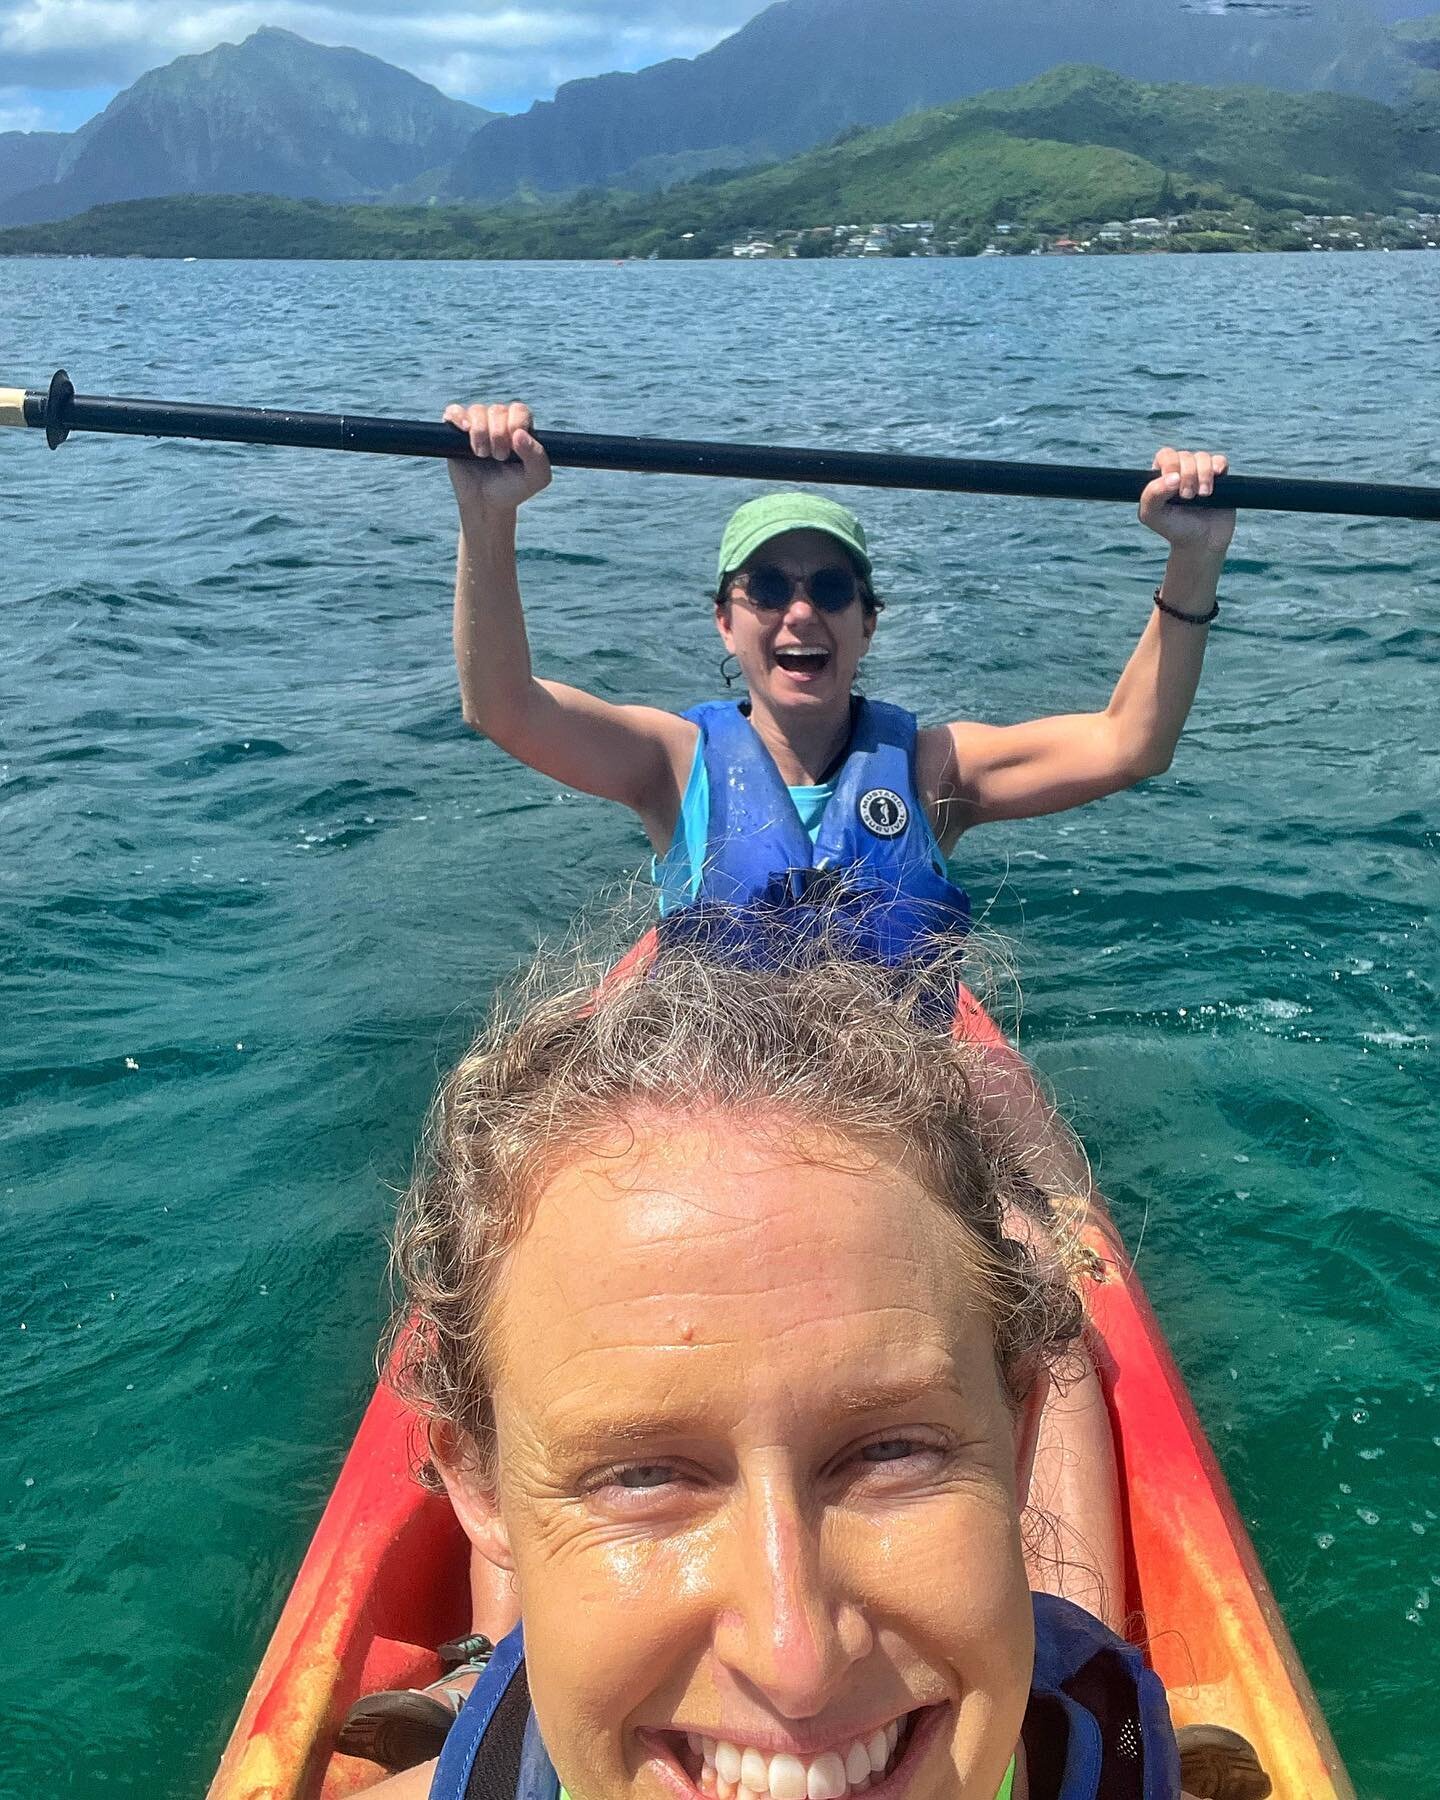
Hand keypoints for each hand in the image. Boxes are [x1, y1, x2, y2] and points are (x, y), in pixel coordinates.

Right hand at [443, 401, 551, 515]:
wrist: (487, 504)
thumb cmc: (514, 489)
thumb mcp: (536, 478)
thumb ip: (537, 456)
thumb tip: (519, 434)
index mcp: (520, 427)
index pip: (519, 410)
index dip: (515, 425)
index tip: (512, 449)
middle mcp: (499, 421)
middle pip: (497, 410)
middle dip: (498, 435)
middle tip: (499, 457)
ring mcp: (477, 424)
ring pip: (477, 411)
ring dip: (480, 432)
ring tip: (482, 455)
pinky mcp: (456, 431)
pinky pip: (453, 412)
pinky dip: (457, 417)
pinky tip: (464, 430)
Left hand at [1139, 447, 1234, 553]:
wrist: (1202, 543)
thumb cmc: (1173, 528)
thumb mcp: (1152, 515)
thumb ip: (1152, 494)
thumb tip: (1174, 477)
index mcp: (1162, 476)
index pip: (1166, 455)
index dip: (1171, 465)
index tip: (1174, 486)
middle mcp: (1181, 471)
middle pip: (1185, 456)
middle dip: (1188, 475)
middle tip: (1187, 496)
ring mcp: (1200, 473)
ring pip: (1203, 457)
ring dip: (1203, 475)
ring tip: (1203, 495)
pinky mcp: (1220, 477)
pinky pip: (1220, 460)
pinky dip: (1218, 466)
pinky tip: (1218, 476)